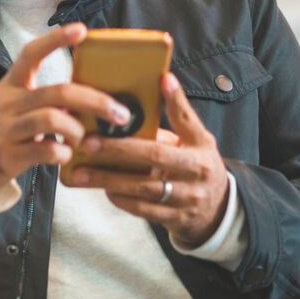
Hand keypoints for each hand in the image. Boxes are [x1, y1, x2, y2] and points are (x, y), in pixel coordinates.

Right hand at [0, 23, 133, 194]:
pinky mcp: (9, 156)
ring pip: (53, 120)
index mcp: (12, 85)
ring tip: (81, 139)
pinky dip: (64, 154)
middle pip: (58, 92)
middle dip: (96, 101)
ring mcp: (7, 129)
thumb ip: (43, 98)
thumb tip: (88, 100)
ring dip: (78, 131)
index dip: (56, 39)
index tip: (81, 30)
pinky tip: (63, 155)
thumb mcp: (10, 102)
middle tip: (120, 113)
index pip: (32, 53)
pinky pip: (46, 151)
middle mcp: (9, 103)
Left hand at [66, 73, 229, 246]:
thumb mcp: (195, 142)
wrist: (217, 209)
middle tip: (88, 143)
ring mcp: (187, 197)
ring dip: (110, 179)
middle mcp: (197, 171)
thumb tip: (153, 87)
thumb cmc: (196, 166)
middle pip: (156, 156)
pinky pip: (143, 209)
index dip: (176, 100)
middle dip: (119, 149)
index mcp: (201, 146)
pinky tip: (102, 189)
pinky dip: (120, 199)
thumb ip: (176, 121)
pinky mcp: (175, 218)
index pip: (188, 120)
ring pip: (144, 187)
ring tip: (82, 173)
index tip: (163, 80)